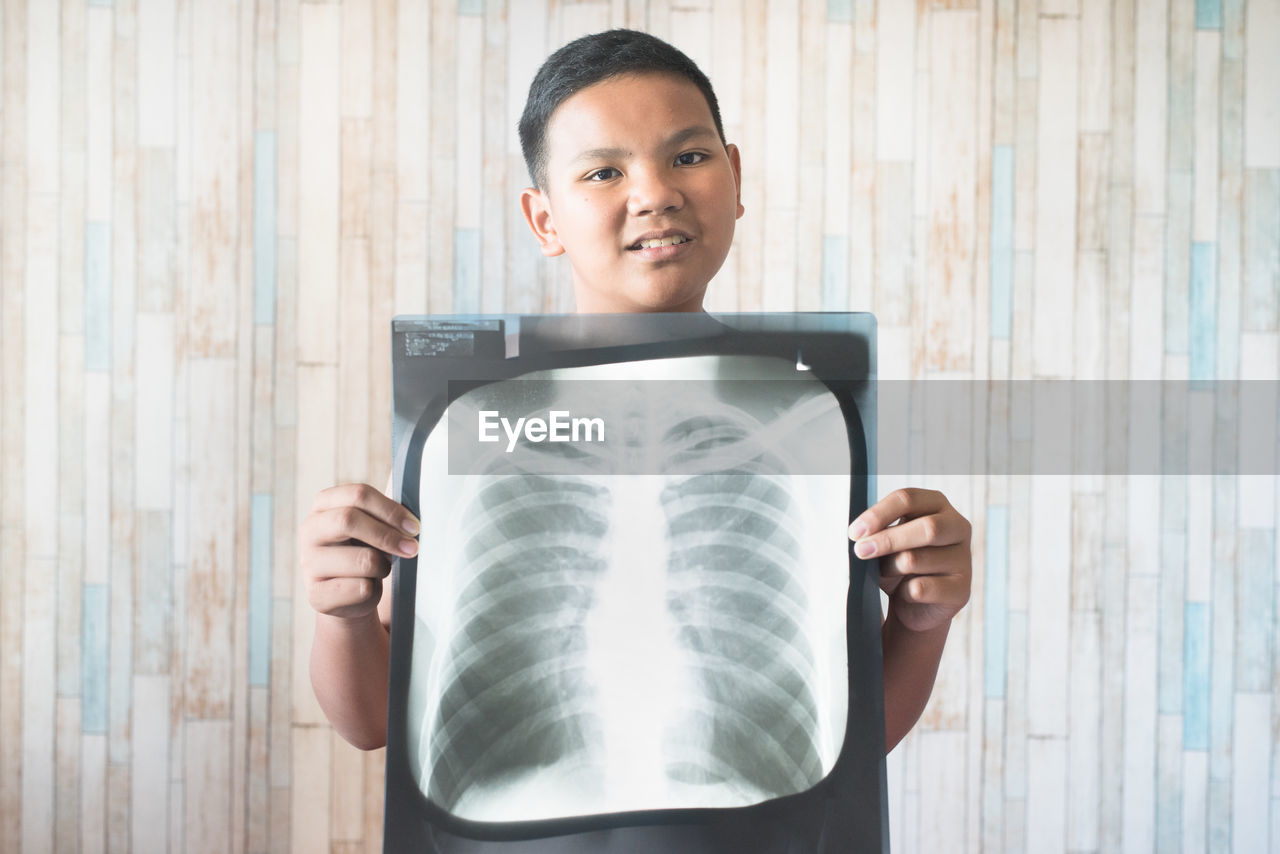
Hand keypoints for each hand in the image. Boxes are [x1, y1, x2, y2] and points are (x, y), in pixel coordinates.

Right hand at [299, 483, 419, 620]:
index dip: (390, 509)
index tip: (414, 526)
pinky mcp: (315, 594)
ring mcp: (308, 563)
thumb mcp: (372, 528)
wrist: (348, 595)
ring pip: (363, 559)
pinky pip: (360, 589)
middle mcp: (310, 530)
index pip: (358, 494)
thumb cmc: (365, 552)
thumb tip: (411, 521)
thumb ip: (386, 517)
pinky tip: (366, 589)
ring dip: (383, 567)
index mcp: (324, 505)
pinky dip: (374, 591)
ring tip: (381, 570)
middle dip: (388, 535)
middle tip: (412, 548)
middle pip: (349, 520)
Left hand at [848, 488, 970, 633]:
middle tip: (860, 552)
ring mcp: (964, 559)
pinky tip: (904, 593)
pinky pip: (922, 588)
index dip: (879, 513)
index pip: (908, 499)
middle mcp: (958, 527)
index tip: (855, 532)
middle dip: (887, 540)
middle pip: (927, 527)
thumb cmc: (898, 563)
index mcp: (937, 505)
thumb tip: (860, 537)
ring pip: (917, 559)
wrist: (914, 605)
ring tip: (886, 574)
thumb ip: (877, 533)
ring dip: (891, 568)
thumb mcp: (886, 542)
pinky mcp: (962, 590)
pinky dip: (903, 592)